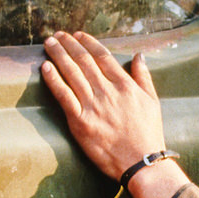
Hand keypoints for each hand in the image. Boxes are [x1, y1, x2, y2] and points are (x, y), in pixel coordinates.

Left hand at [41, 31, 165, 181]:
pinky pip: (63, 96)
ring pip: (72, 73)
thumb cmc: (149, 134)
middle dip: (68, 45)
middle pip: (84, 61)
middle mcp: (107, 91)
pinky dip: (53, 80)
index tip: (78, 34)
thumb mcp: (153, 101)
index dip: (88, 43)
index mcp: (125, 85)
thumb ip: (144, 76)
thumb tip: (139, 55)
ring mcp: (93, 106)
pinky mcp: (80, 122)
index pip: (103, 56)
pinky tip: (45, 67)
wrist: (141, 163)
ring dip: (58, 55)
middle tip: (57, 35)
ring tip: (48, 44)